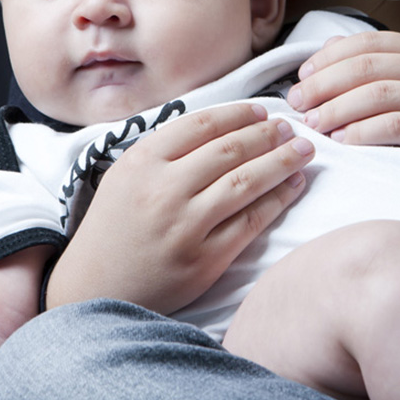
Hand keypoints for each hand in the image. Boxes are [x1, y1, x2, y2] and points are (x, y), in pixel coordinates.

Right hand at [45, 103, 313, 314]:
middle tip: (291, 127)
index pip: (202, 124)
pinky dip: (276, 201)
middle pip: (230, 149)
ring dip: (281, 162)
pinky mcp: (204, 260)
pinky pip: (250, 222)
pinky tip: (292, 186)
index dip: (239, 114)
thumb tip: (222, 125)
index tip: (262, 112)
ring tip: (303, 151)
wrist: (96, 288)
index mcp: (143, 161)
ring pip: (246, 182)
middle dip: (268, 134)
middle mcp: (164, 189)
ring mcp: (185, 226)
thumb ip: (165, 149)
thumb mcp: (125, 175)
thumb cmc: (114, 228)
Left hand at [286, 31, 399, 177]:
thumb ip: (370, 65)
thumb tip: (323, 48)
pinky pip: (397, 125)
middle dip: (323, 86)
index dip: (327, 58)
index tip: (300, 78)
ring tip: (314, 124)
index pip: (366, 42)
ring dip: (337, 109)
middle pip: (366, 68)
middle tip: (297, 105)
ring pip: (378, 94)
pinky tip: (343, 140)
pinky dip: (363, 132)